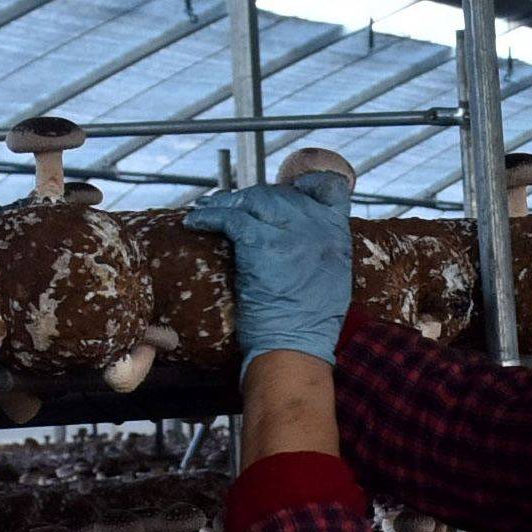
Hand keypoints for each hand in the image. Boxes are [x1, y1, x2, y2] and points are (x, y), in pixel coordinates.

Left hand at [183, 175, 356, 364]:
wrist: (296, 347)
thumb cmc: (308, 326)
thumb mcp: (331, 281)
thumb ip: (320, 251)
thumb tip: (298, 239)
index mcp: (336, 234)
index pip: (328, 189)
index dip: (306, 184)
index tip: (288, 188)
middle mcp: (315, 226)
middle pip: (279, 194)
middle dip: (251, 197)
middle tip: (231, 204)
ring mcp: (288, 231)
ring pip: (250, 200)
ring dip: (224, 203)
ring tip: (206, 209)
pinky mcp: (260, 242)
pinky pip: (228, 218)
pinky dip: (208, 217)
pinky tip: (196, 222)